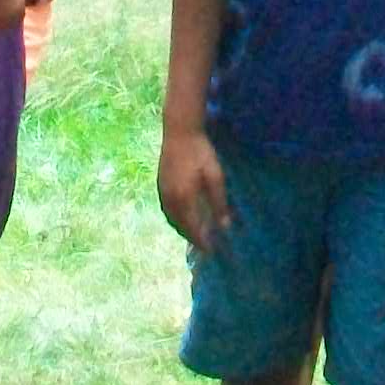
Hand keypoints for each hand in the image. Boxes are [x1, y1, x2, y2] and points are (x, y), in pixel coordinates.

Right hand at [157, 128, 230, 254]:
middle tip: (205, 247)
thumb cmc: (201, 152)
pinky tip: (184, 217)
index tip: (211, 252)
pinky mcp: (160, 185)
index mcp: (184, 199)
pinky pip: (167, 211)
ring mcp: (162, 192)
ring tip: (195, 235)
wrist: (179, 131)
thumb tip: (224, 225)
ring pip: (171, 220)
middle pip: (180, 227)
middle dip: (192, 238)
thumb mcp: (215, 176)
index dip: (202, 242)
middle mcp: (170, 200)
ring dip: (183, 230)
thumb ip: (219, 202)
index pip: (193, 228)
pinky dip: (176, 219)